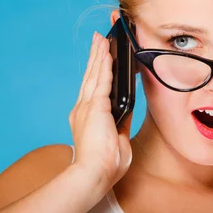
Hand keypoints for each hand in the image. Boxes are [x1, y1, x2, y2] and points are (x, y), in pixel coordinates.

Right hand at [68, 32, 132, 191]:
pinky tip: (108, 53)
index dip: (97, 72)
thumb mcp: (117, 137)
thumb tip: (128, 109)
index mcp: (88, 117)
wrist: (95, 173)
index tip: (101, 59)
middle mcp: (84, 108)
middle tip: (98, 40)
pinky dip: (105, 65)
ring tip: (102, 39)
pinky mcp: (95, 106)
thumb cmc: (106, 164)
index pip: (94, 88)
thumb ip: (121, 121)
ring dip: (100, 55)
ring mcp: (88, 106)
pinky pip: (103, 80)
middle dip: (96, 57)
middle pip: (91, 76)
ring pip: (96, 74)